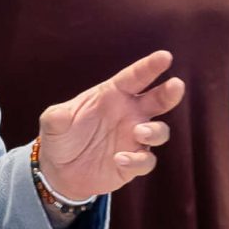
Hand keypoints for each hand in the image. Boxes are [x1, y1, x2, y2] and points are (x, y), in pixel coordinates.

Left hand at [36, 50, 184, 196]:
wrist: (61, 171)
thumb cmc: (61, 137)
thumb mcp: (52, 124)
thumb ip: (57, 117)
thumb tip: (60, 116)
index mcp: (113, 95)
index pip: (135, 77)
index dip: (150, 67)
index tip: (165, 57)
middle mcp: (129, 114)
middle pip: (158, 100)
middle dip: (169, 93)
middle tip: (176, 86)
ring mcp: (134, 138)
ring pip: (159, 131)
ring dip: (154, 130)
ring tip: (139, 131)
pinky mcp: (133, 163)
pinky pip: (146, 160)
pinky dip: (138, 160)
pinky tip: (119, 159)